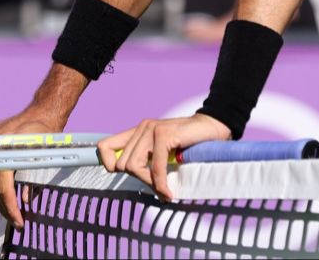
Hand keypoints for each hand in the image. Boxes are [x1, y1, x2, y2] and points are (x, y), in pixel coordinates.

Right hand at [0, 107, 65, 228]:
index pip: (4, 185)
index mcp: (7, 147)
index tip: (19, 221)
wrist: (43, 111)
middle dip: (5, 207)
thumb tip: (25, 202)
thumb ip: (35, 180)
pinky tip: (4, 196)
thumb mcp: (46, 157)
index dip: (11, 206)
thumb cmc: (48, 132)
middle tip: (17, 221)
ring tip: (11, 212)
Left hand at [97, 114, 230, 200]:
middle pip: (122, 164)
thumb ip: (147, 159)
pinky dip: (161, 184)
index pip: (104, 147)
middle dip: (139, 179)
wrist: (213, 127)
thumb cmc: (190, 142)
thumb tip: (133, 178)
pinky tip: (169, 191)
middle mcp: (142, 127)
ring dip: (149, 183)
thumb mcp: (163, 151)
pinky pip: (154, 168)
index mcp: (138, 131)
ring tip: (165, 188)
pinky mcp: (163, 135)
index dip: (109, 164)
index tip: (125, 176)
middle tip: (158, 185)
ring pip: (134, 166)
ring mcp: (152, 129)